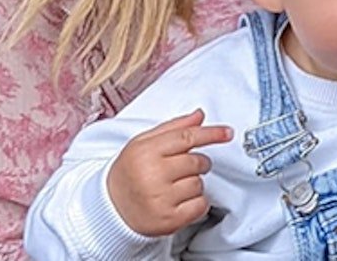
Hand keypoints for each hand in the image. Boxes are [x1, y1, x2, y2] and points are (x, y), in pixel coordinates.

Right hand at [107, 108, 231, 236]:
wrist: (109, 210)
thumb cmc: (129, 173)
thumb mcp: (142, 144)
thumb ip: (173, 127)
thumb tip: (199, 116)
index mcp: (145, 152)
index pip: (187, 137)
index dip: (211, 134)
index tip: (227, 133)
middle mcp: (152, 175)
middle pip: (197, 161)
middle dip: (197, 163)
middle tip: (179, 169)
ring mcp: (160, 199)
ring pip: (199, 184)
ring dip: (193, 185)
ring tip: (172, 187)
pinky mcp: (168, 220)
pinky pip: (201, 205)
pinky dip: (196, 204)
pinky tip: (178, 202)